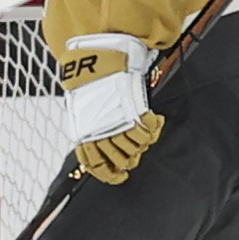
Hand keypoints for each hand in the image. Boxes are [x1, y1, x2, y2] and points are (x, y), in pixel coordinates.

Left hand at [63, 33, 164, 183]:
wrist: (97, 62)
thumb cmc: (90, 82)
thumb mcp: (84, 109)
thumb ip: (92, 128)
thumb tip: (101, 145)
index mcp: (84, 133)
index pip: (96, 165)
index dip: (109, 176)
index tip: (120, 177)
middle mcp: (100, 131)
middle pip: (120, 160)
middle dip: (130, 159)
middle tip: (136, 153)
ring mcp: (117, 123)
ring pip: (135, 148)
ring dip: (142, 143)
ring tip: (145, 134)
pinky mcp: (132, 113)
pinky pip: (147, 131)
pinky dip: (153, 128)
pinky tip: (155, 121)